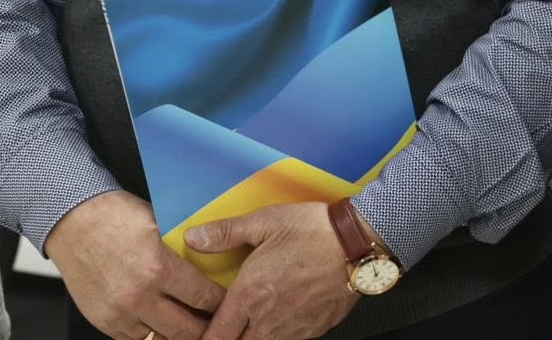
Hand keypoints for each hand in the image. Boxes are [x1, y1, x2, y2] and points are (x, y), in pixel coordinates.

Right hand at [45, 190, 225, 339]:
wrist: (72, 222)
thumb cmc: (113, 216)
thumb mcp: (158, 223)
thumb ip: (182, 248)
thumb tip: (211, 258)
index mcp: (158, 267)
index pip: (203, 298)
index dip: (220, 303)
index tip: (228, 303)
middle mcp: (139, 296)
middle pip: (187, 329)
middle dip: (205, 327)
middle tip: (215, 321)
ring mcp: (120, 313)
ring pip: (161, 338)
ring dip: (176, 332)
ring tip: (188, 323)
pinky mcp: (104, 321)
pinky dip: (150, 333)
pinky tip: (159, 322)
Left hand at [186, 202, 358, 339]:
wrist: (358, 244)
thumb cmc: (312, 231)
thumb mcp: (264, 222)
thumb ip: (225, 233)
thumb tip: (193, 238)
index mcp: (249, 295)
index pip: (215, 336)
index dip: (204, 337)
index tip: (200, 331)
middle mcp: (267, 320)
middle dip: (228, 338)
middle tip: (226, 325)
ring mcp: (292, 330)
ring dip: (253, 336)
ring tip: (253, 320)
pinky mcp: (314, 331)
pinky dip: (278, 334)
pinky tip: (281, 316)